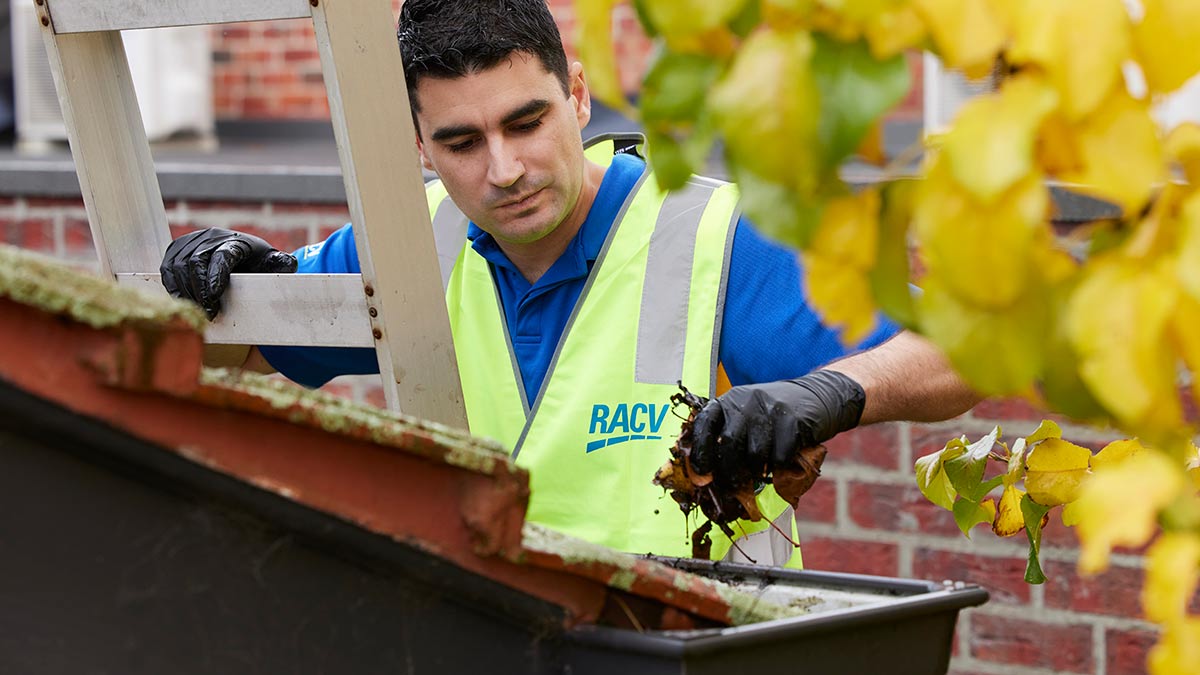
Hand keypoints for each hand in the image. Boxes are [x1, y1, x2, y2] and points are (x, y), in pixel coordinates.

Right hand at [160, 228, 296, 319]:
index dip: (215, 275)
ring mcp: (191, 241)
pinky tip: (185, 302)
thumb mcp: (275, 264)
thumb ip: (283, 265)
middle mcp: (211, 237)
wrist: (242, 254)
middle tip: (209, 314)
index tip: (214, 297)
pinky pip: (167, 268)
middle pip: (195, 262)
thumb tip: (289, 264)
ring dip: (186, 292)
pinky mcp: (177, 250)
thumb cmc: (259, 263)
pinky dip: (173, 287)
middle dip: (200, 291)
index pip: (222, 256)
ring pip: (178, 266)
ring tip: (199, 311)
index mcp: (236, 241)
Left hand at [689, 370, 865, 477]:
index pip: (704, 423)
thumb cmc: (774, 416)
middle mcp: (746, 401)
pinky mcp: (792, 420)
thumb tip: (707, 475)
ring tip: (761, 471)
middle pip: (730, 444)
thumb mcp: (748, 415)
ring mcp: (770, 409)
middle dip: (730, 471)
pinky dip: (779, 468)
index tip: (701, 472)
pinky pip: (779, 457)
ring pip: (755, 455)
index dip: (700, 450)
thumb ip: (728, 437)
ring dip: (757, 471)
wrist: (818, 395)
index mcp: (729, 400)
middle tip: (735, 484)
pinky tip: (781, 462)